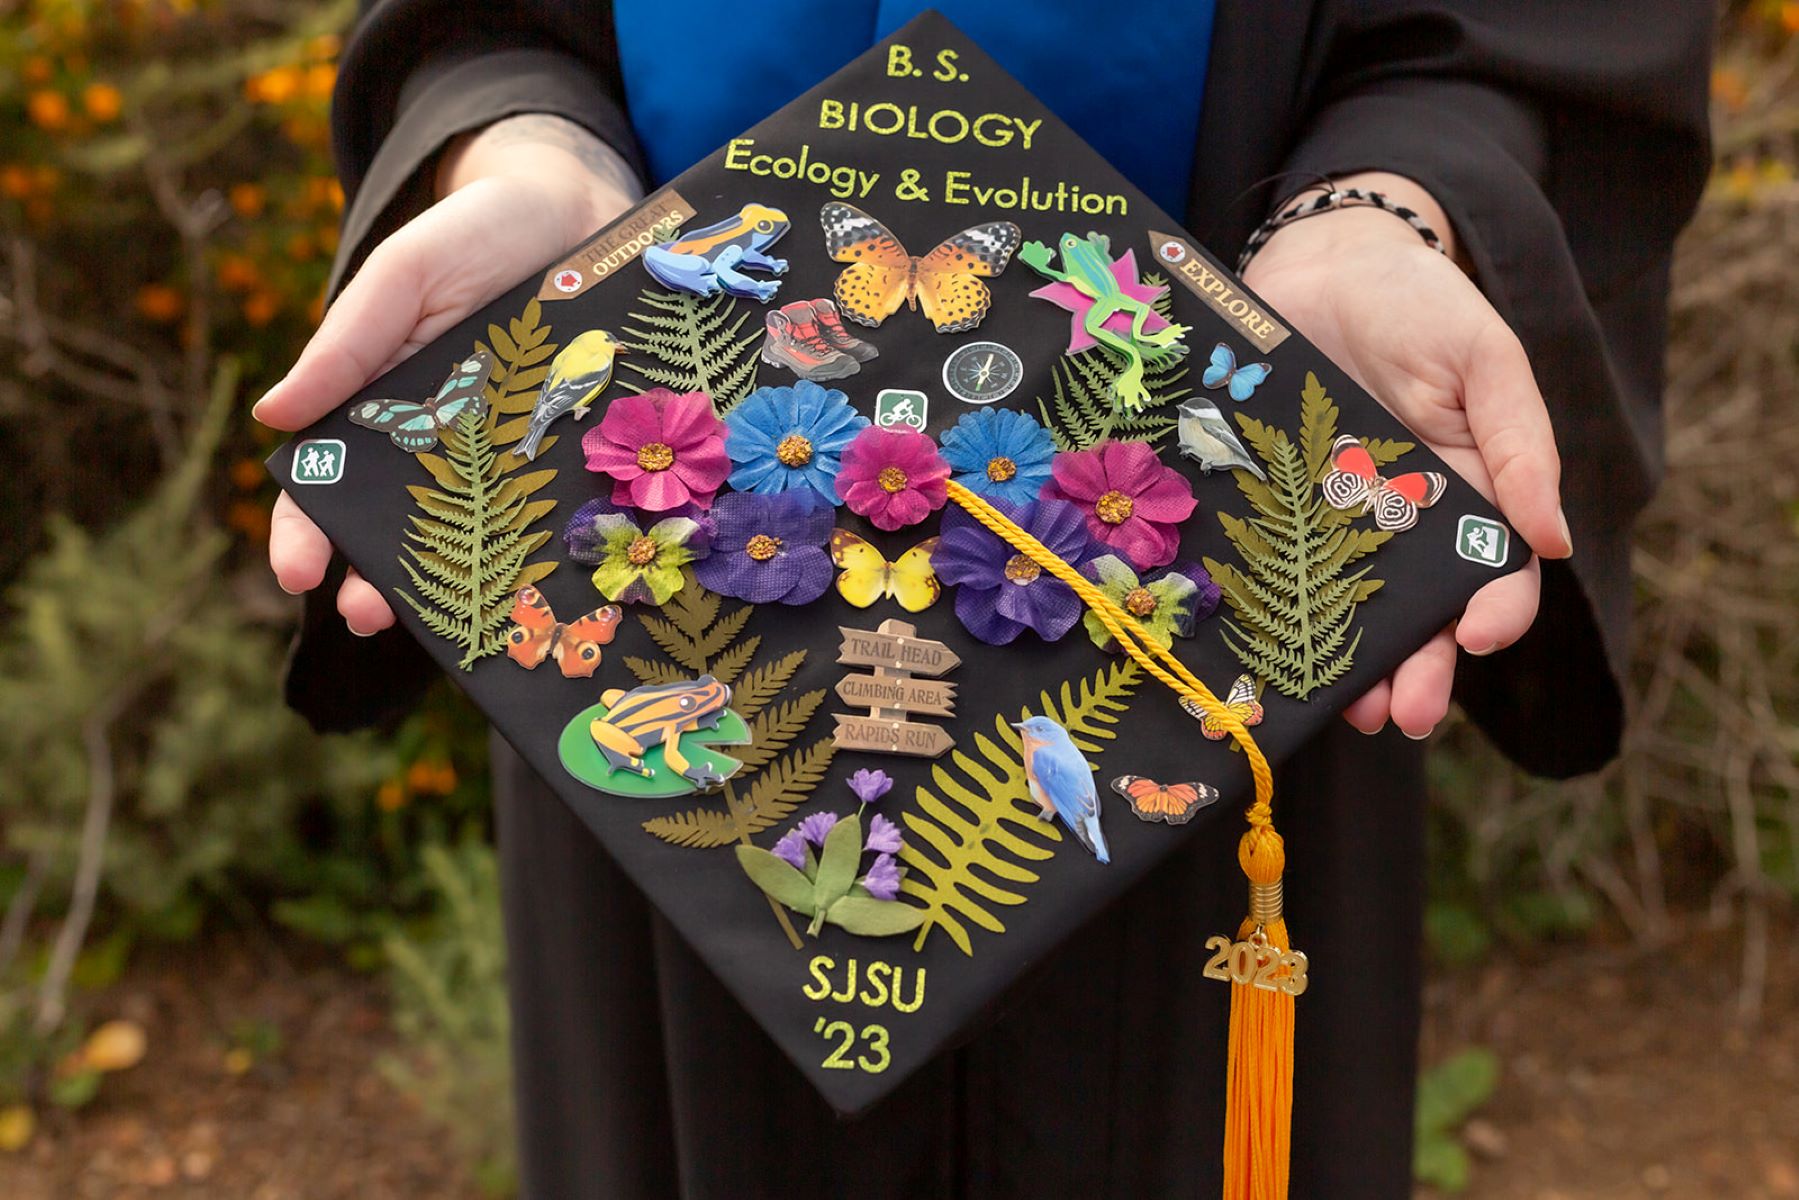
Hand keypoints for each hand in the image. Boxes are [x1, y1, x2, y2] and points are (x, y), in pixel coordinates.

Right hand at [255, 115, 641, 634]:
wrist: (579, 204)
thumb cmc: (475, 234)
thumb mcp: (403, 274)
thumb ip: (349, 341)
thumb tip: (271, 416)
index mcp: (387, 408)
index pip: (331, 483)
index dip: (307, 531)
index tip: (296, 572)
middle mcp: (450, 444)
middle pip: (405, 527)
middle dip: (380, 578)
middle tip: (366, 614)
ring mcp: (516, 453)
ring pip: (485, 534)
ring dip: (465, 580)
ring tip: (452, 616)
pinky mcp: (578, 448)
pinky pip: (562, 505)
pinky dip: (553, 546)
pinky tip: (550, 580)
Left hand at [1241, 172, 1572, 737]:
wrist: (1322, 261)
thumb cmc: (1419, 304)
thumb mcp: (1485, 359)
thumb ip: (1520, 443)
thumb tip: (1552, 537)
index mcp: (1467, 496)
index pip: (1494, 576)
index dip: (1493, 614)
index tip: (1473, 638)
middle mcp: (1400, 523)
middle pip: (1417, 614)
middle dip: (1414, 670)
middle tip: (1400, 716)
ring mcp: (1331, 521)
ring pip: (1345, 609)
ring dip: (1346, 665)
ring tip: (1344, 707)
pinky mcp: (1270, 509)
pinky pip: (1272, 570)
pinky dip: (1272, 614)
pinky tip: (1266, 650)